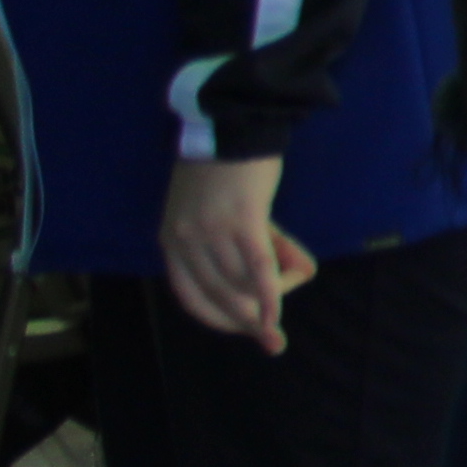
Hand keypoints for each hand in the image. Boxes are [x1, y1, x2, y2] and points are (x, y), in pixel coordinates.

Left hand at [154, 153, 313, 349]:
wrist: (232, 125)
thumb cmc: (224, 165)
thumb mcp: (211, 209)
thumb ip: (235, 242)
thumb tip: (278, 272)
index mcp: (171, 239)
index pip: (190, 294)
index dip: (217, 318)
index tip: (243, 329)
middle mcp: (184, 241)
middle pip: (218, 295)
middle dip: (247, 322)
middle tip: (273, 341)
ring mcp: (211, 233)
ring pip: (241, 284)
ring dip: (269, 299)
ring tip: (294, 286)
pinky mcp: (242, 222)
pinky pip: (258, 269)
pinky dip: (271, 295)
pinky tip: (280, 311)